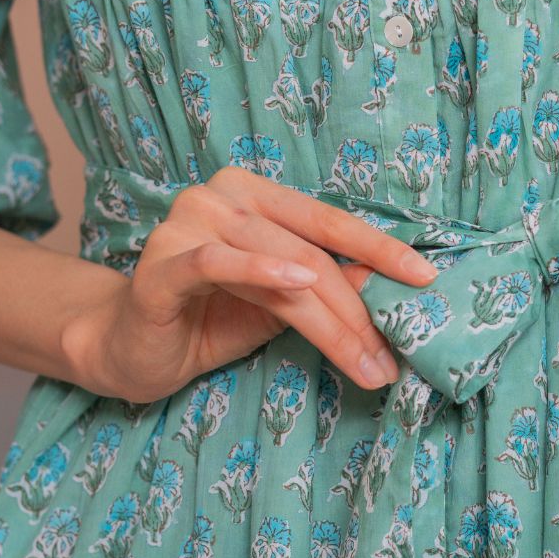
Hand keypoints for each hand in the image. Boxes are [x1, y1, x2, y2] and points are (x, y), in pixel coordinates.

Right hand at [66, 166, 437, 402]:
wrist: (131, 349)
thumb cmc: (209, 320)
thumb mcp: (279, 302)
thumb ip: (324, 283)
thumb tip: (385, 278)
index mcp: (253, 194)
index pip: (328, 220)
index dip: (379, 249)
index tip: (427, 279)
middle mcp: (219, 196)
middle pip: (310, 254)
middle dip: (358, 311)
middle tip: (392, 357)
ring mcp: (187, 224)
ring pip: (280, 269)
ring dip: (331, 323)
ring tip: (366, 363)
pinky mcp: (162, 264)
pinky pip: (217, 263)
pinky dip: (260, 272)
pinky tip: (298, 286)